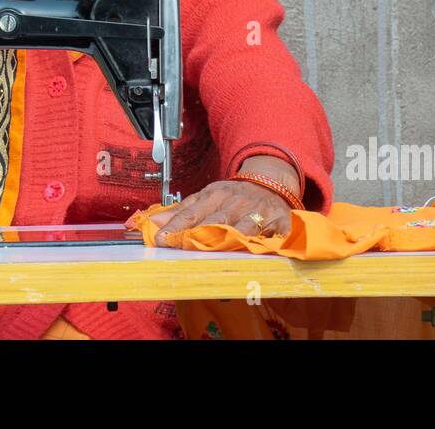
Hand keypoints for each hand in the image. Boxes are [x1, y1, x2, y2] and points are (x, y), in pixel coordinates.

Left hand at [143, 179, 291, 246]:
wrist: (270, 182)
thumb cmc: (233, 196)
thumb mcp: (206, 197)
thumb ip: (181, 211)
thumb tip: (154, 222)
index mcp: (215, 195)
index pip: (192, 212)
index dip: (176, 226)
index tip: (160, 238)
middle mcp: (236, 203)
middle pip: (216, 221)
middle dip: (199, 235)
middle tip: (182, 247)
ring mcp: (259, 212)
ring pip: (243, 227)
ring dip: (230, 239)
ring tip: (215, 251)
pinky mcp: (280, 222)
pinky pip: (276, 234)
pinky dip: (271, 242)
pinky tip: (263, 250)